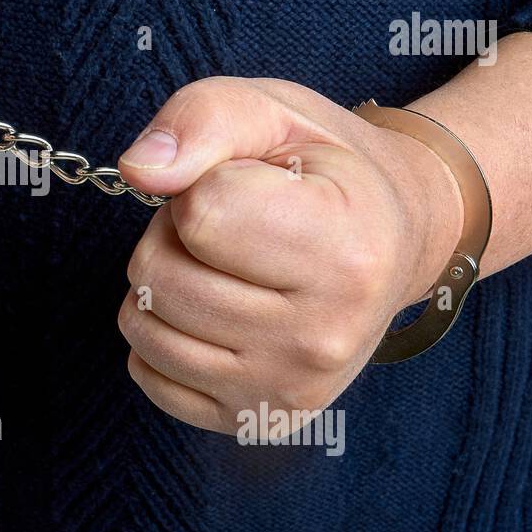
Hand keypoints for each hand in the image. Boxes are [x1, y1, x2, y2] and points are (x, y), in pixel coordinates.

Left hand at [116, 77, 462, 433]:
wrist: (392, 242)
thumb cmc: (323, 171)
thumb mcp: (274, 111)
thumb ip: (204, 120)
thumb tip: (140, 169)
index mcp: (346, 252)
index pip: (201, 214)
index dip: (202, 186)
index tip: (248, 187)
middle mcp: (324, 338)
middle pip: (160, 277)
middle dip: (172, 235)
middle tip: (228, 228)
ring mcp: (288, 388)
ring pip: (145, 327)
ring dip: (163, 282)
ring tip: (222, 265)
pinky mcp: (253, 419)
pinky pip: (148, 375)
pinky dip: (162, 335)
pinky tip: (213, 312)